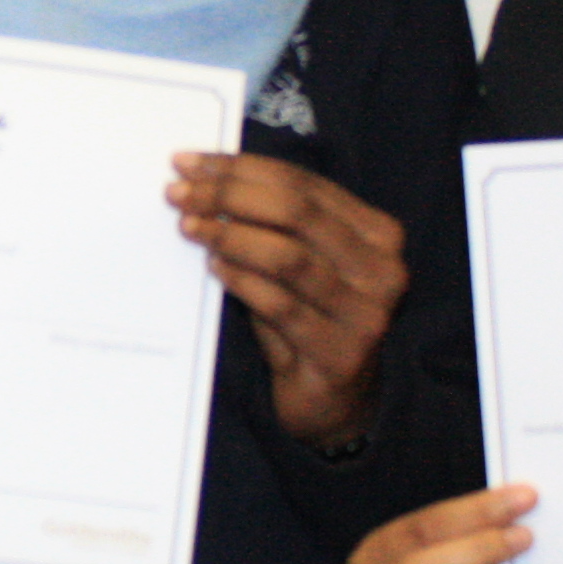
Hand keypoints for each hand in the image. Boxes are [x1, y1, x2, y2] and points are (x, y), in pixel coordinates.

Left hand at [171, 153, 407, 449]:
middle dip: (229, 195)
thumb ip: (274, 223)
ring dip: (229, 236)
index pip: (304, 185)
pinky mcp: (340, 354)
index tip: (190, 162)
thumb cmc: (308, 319)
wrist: (334, 401)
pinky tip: (214, 268)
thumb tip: (206, 177)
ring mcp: (366, 314)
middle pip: (297, 212)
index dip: (243, 168)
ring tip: (190, 227)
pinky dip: (242, 281)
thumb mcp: (300, 263)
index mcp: (377, 234)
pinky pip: (281, 306)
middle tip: (180, 193)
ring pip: (288, 257)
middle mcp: (382, 270)